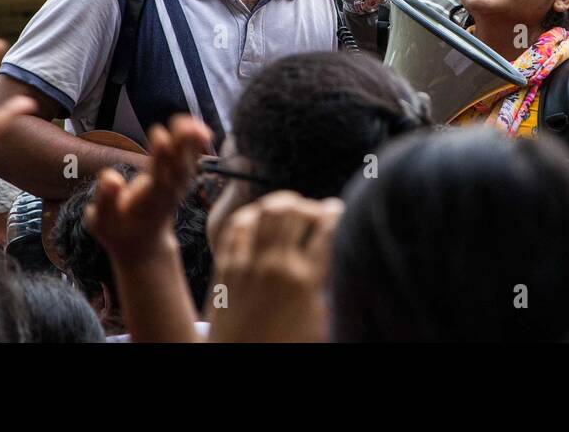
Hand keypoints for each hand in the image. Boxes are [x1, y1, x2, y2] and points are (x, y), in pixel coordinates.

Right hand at [86, 116, 212, 263]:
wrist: (141, 244)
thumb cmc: (117, 230)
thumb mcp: (101, 221)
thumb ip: (106, 200)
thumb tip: (110, 177)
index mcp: (149, 200)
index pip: (158, 176)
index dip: (161, 156)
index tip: (160, 136)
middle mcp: (167, 191)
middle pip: (179, 166)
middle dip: (181, 145)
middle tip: (183, 124)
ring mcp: (177, 186)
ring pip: (188, 161)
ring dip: (191, 141)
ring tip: (192, 122)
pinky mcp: (180, 180)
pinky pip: (191, 160)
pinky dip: (196, 144)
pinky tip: (199, 126)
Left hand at [207, 192, 343, 342]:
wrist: (239, 363)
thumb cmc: (283, 346)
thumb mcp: (319, 324)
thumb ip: (330, 293)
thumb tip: (343, 268)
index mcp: (305, 281)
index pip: (326, 229)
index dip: (335, 212)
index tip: (336, 210)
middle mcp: (276, 267)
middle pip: (293, 211)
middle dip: (306, 205)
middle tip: (310, 212)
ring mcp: (248, 265)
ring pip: (263, 212)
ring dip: (279, 205)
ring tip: (286, 212)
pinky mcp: (225, 269)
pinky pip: (235, 228)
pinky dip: (249, 217)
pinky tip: (258, 222)